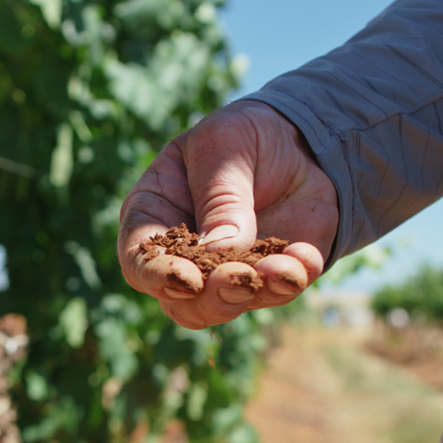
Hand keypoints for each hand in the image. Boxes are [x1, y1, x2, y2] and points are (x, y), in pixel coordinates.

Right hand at [118, 100, 338, 328]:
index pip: (138, 262)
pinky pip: (279, 291)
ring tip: (284, 270)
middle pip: (181, 301)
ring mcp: (226, 272)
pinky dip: (292, 279)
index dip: (157, 276)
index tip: (188, 279)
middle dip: (212, 297)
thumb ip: (219, 198)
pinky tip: (304, 257)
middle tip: (242, 278)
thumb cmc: (238, 138)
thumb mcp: (222, 146)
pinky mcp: (271, 275)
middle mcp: (183, 257)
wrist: (294, 139)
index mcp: (153, 219)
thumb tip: (222, 250)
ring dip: (255, 293)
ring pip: (229, 305)